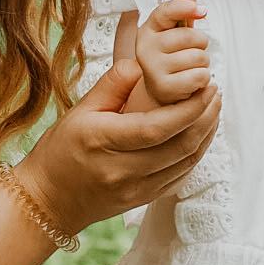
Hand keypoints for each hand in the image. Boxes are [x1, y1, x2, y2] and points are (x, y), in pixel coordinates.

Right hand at [18, 59, 220, 231]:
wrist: (49, 200)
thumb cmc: (60, 152)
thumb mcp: (78, 111)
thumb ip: (112, 85)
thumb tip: (142, 64)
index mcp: (103, 141)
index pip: (157, 127)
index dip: (188, 108)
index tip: (204, 87)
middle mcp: (121, 170)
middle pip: (178, 145)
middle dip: (205, 117)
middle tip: (215, 92)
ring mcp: (135, 189)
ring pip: (185, 162)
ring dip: (206, 134)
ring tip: (213, 109)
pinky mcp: (143, 199)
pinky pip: (179, 176)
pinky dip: (195, 153)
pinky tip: (200, 134)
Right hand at [129, 0, 211, 110]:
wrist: (161, 91)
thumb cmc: (170, 59)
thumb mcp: (175, 33)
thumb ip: (183, 12)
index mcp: (148, 29)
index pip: (165, 11)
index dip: (184, 7)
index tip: (200, 10)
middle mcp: (146, 47)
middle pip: (190, 36)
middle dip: (201, 44)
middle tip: (193, 52)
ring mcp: (153, 67)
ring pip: (198, 57)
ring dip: (203, 63)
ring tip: (191, 68)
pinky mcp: (164, 86)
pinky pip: (199, 76)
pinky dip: (203, 79)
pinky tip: (192, 81)